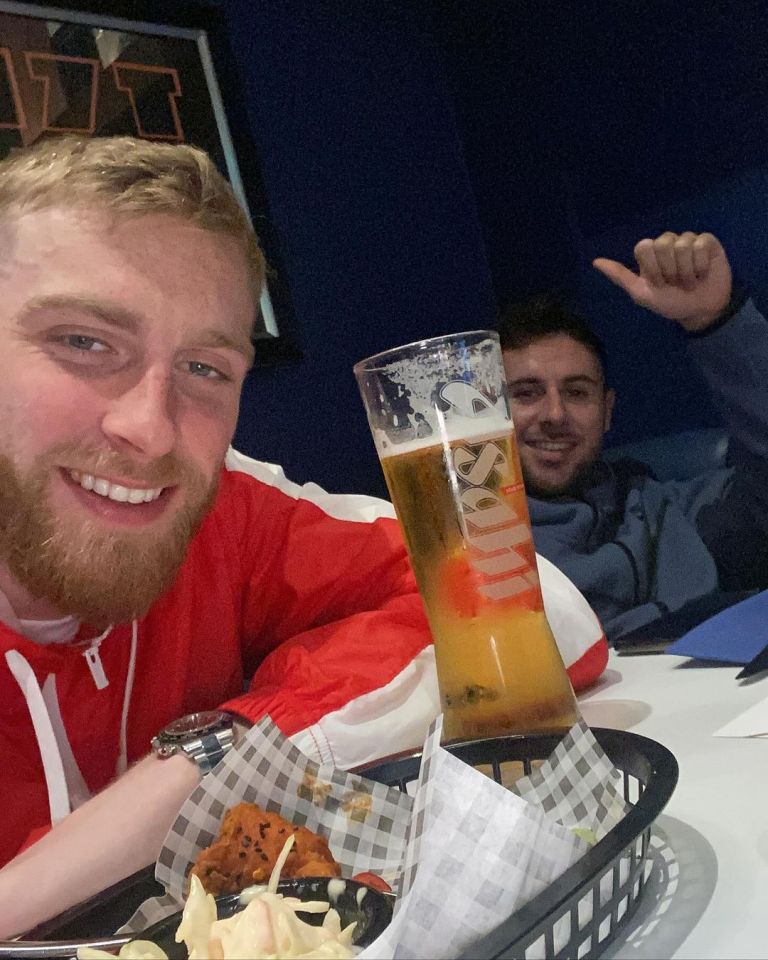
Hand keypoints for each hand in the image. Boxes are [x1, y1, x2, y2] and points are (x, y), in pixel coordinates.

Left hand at [593, 231, 732, 331]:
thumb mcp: (642, 294)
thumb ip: (620, 277)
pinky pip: (701, 243)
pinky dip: (701, 264)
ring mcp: (687, 241)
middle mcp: (667, 243)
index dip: (652, 267)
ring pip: (683, 244)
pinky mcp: (708, 241)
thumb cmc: (671, 302)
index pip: (643, 247)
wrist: (700, 311)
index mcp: (650, 254)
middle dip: (670, 270)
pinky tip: (703, 274)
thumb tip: (595, 262)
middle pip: (663, 244)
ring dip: (687, 270)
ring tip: (690, 282)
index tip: (658, 283)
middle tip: (676, 284)